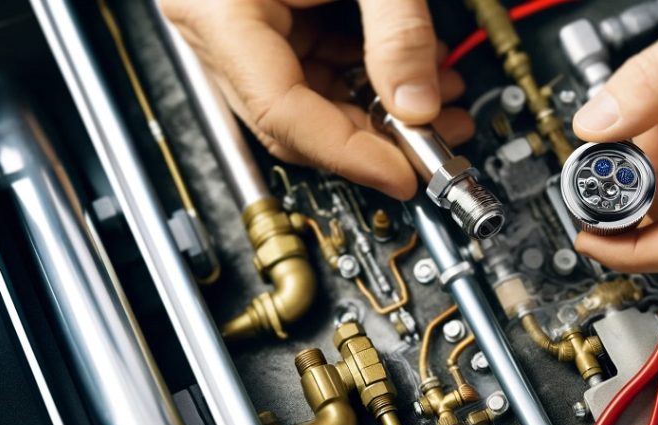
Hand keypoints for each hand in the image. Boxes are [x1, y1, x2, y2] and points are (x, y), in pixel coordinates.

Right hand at [160, 0, 472, 199]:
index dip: (350, 155)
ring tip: (441, 106)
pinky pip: (311, 63)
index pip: (283, 115)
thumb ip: (396, 30)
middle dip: (371, 139)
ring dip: (376, 110)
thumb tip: (418, 100)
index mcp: (216, 9)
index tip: (405, 174)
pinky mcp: (266, 9)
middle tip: (434, 146)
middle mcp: (216, 24)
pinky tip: (411, 75)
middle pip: (294, 117)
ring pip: (307, 97)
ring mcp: (238, 19)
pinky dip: (364, 76)